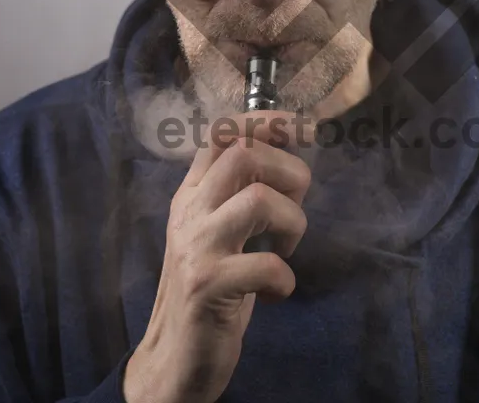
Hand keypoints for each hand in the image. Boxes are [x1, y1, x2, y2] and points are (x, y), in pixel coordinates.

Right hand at [123, 111, 311, 402]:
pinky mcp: (207, 287)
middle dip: (290, 171)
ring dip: (293, 223)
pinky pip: (265, 265)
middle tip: (296, 206)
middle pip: (242, 153)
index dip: (267, 121)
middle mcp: (189, 212)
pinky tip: (275, 292)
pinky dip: (284, 278)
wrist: (174, 357)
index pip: (222, 133)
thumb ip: (242, 194)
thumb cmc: (210, 289)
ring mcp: (196, 248)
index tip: (304, 128)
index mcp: (193, 194)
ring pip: (258, 200)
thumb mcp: (220, 232)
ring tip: (285, 250)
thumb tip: (291, 157)